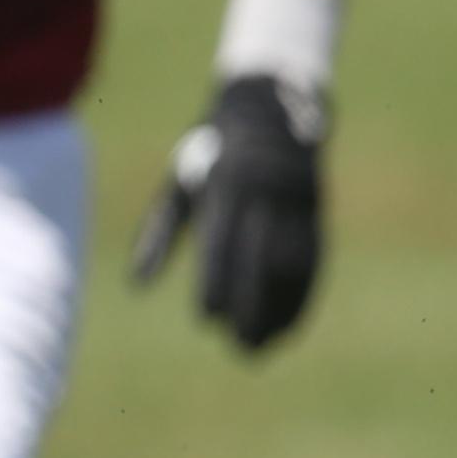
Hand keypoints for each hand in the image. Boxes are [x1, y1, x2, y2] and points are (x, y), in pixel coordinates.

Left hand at [128, 74, 326, 350]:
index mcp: (229, 186)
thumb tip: (138, 284)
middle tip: (240, 347)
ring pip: (294, 268)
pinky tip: (288, 327)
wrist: (274, 110)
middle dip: (253, 308)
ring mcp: (298, 206)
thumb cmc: (212, 153)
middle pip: (264, 263)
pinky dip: (301, 299)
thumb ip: (160, 233)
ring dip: (280, 311)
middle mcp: (268, 196)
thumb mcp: (181, 184)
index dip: (218, 282)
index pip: (225, 243)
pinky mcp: (317, 216)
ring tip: (263, 345)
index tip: (208, 319)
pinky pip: (313, 264)